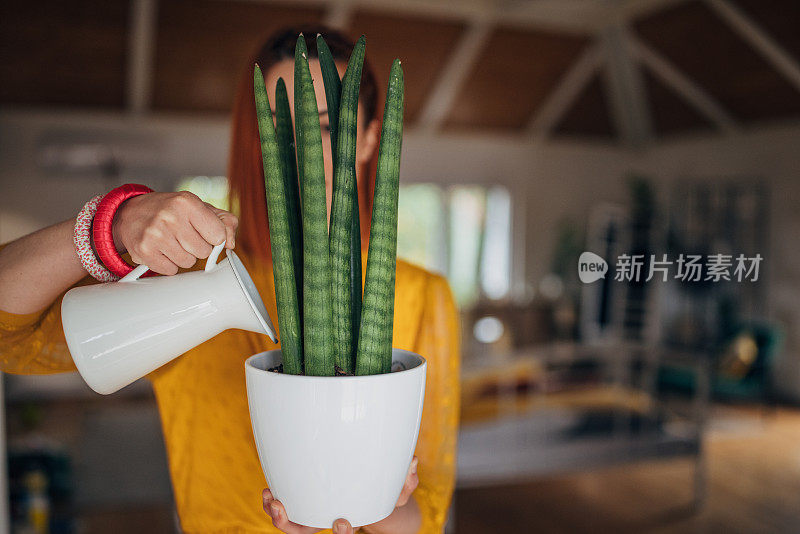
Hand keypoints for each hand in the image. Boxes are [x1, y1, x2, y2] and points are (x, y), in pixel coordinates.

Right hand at [112, 191, 237, 274]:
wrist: (131, 213)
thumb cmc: (172, 211)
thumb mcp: (200, 208)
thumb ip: (224, 222)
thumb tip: (230, 243)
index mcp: (187, 202)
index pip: (218, 235)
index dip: (214, 237)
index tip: (205, 233)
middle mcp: (170, 216)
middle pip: (203, 252)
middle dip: (198, 247)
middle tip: (185, 236)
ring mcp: (155, 234)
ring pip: (188, 263)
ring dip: (183, 256)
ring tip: (172, 242)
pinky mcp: (144, 251)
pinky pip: (170, 270)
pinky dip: (168, 264)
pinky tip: (161, 250)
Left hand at [262, 457, 418, 533]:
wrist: (371, 496)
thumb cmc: (384, 494)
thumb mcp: (399, 489)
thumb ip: (406, 480)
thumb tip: (413, 462)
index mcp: (351, 520)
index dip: (341, 533)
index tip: (342, 521)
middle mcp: (328, 521)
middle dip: (290, 526)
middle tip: (281, 510)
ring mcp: (314, 514)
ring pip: (292, 526)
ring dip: (276, 515)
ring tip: (270, 497)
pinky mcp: (306, 503)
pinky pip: (288, 509)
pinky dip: (276, 503)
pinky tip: (271, 490)